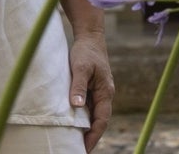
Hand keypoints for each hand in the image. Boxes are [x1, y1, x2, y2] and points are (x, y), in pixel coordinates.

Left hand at [68, 31, 113, 151]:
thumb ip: (79, 86)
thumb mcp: (81, 67)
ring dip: (85, 127)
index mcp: (106, 92)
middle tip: (77, 149)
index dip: (94, 136)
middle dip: (90, 136)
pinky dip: (81, 116)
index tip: (84, 148)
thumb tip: (77, 105)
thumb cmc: (86, 51)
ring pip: (92, 115)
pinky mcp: (91, 88)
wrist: (89, 36)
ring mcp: (98, 92)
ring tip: (73, 141)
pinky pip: (87, 106)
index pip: (101, 120)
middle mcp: (104, 95)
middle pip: (98, 121)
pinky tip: (72, 122)